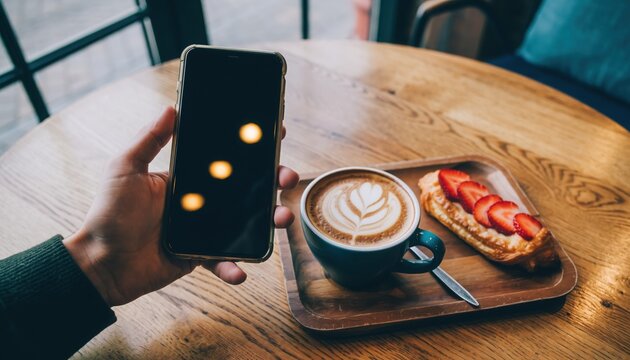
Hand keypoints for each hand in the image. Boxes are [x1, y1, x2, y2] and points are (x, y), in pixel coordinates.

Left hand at [63, 107, 298, 305]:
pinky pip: (224, 260)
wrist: (101, 263)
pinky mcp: (201, 256)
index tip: (276, 132)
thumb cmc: (109, 214)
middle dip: (273, 180)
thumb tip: (170, 108)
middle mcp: (203, 201)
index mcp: (189, 177)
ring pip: (247, 222)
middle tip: (287, 176)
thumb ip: (148, 139)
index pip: (226, 158)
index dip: (252, 146)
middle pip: (247, 188)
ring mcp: (205, 228)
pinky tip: (240, 270)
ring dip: (269, 220)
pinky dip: (234, 267)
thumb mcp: (125, 169)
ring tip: (281, 218)